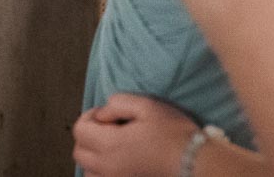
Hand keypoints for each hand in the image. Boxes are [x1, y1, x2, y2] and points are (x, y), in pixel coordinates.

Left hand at [73, 94, 197, 176]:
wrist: (194, 162)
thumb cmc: (173, 133)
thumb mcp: (147, 106)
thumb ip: (118, 103)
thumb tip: (103, 113)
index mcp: (111, 144)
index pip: (79, 130)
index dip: (89, 117)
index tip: (107, 115)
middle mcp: (108, 167)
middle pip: (79, 151)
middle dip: (87, 136)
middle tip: (108, 128)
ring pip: (88, 170)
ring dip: (93, 156)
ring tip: (112, 147)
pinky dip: (102, 171)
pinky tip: (118, 162)